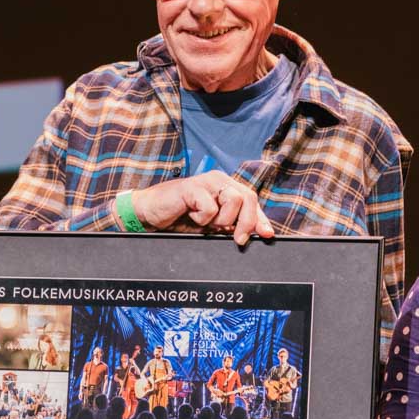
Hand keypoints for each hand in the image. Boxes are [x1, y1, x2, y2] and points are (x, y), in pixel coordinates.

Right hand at [129, 172, 275, 245]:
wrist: (150, 214)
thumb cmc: (181, 218)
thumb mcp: (212, 225)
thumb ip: (233, 225)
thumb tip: (260, 233)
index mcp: (226, 187)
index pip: (251, 200)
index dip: (261, 218)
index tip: (268, 235)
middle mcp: (219, 180)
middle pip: (248, 197)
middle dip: (247, 222)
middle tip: (238, 239)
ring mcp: (206, 181)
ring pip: (233, 200)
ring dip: (222, 220)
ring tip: (206, 222)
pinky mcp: (192, 187)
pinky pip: (210, 207)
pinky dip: (203, 219)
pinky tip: (190, 215)